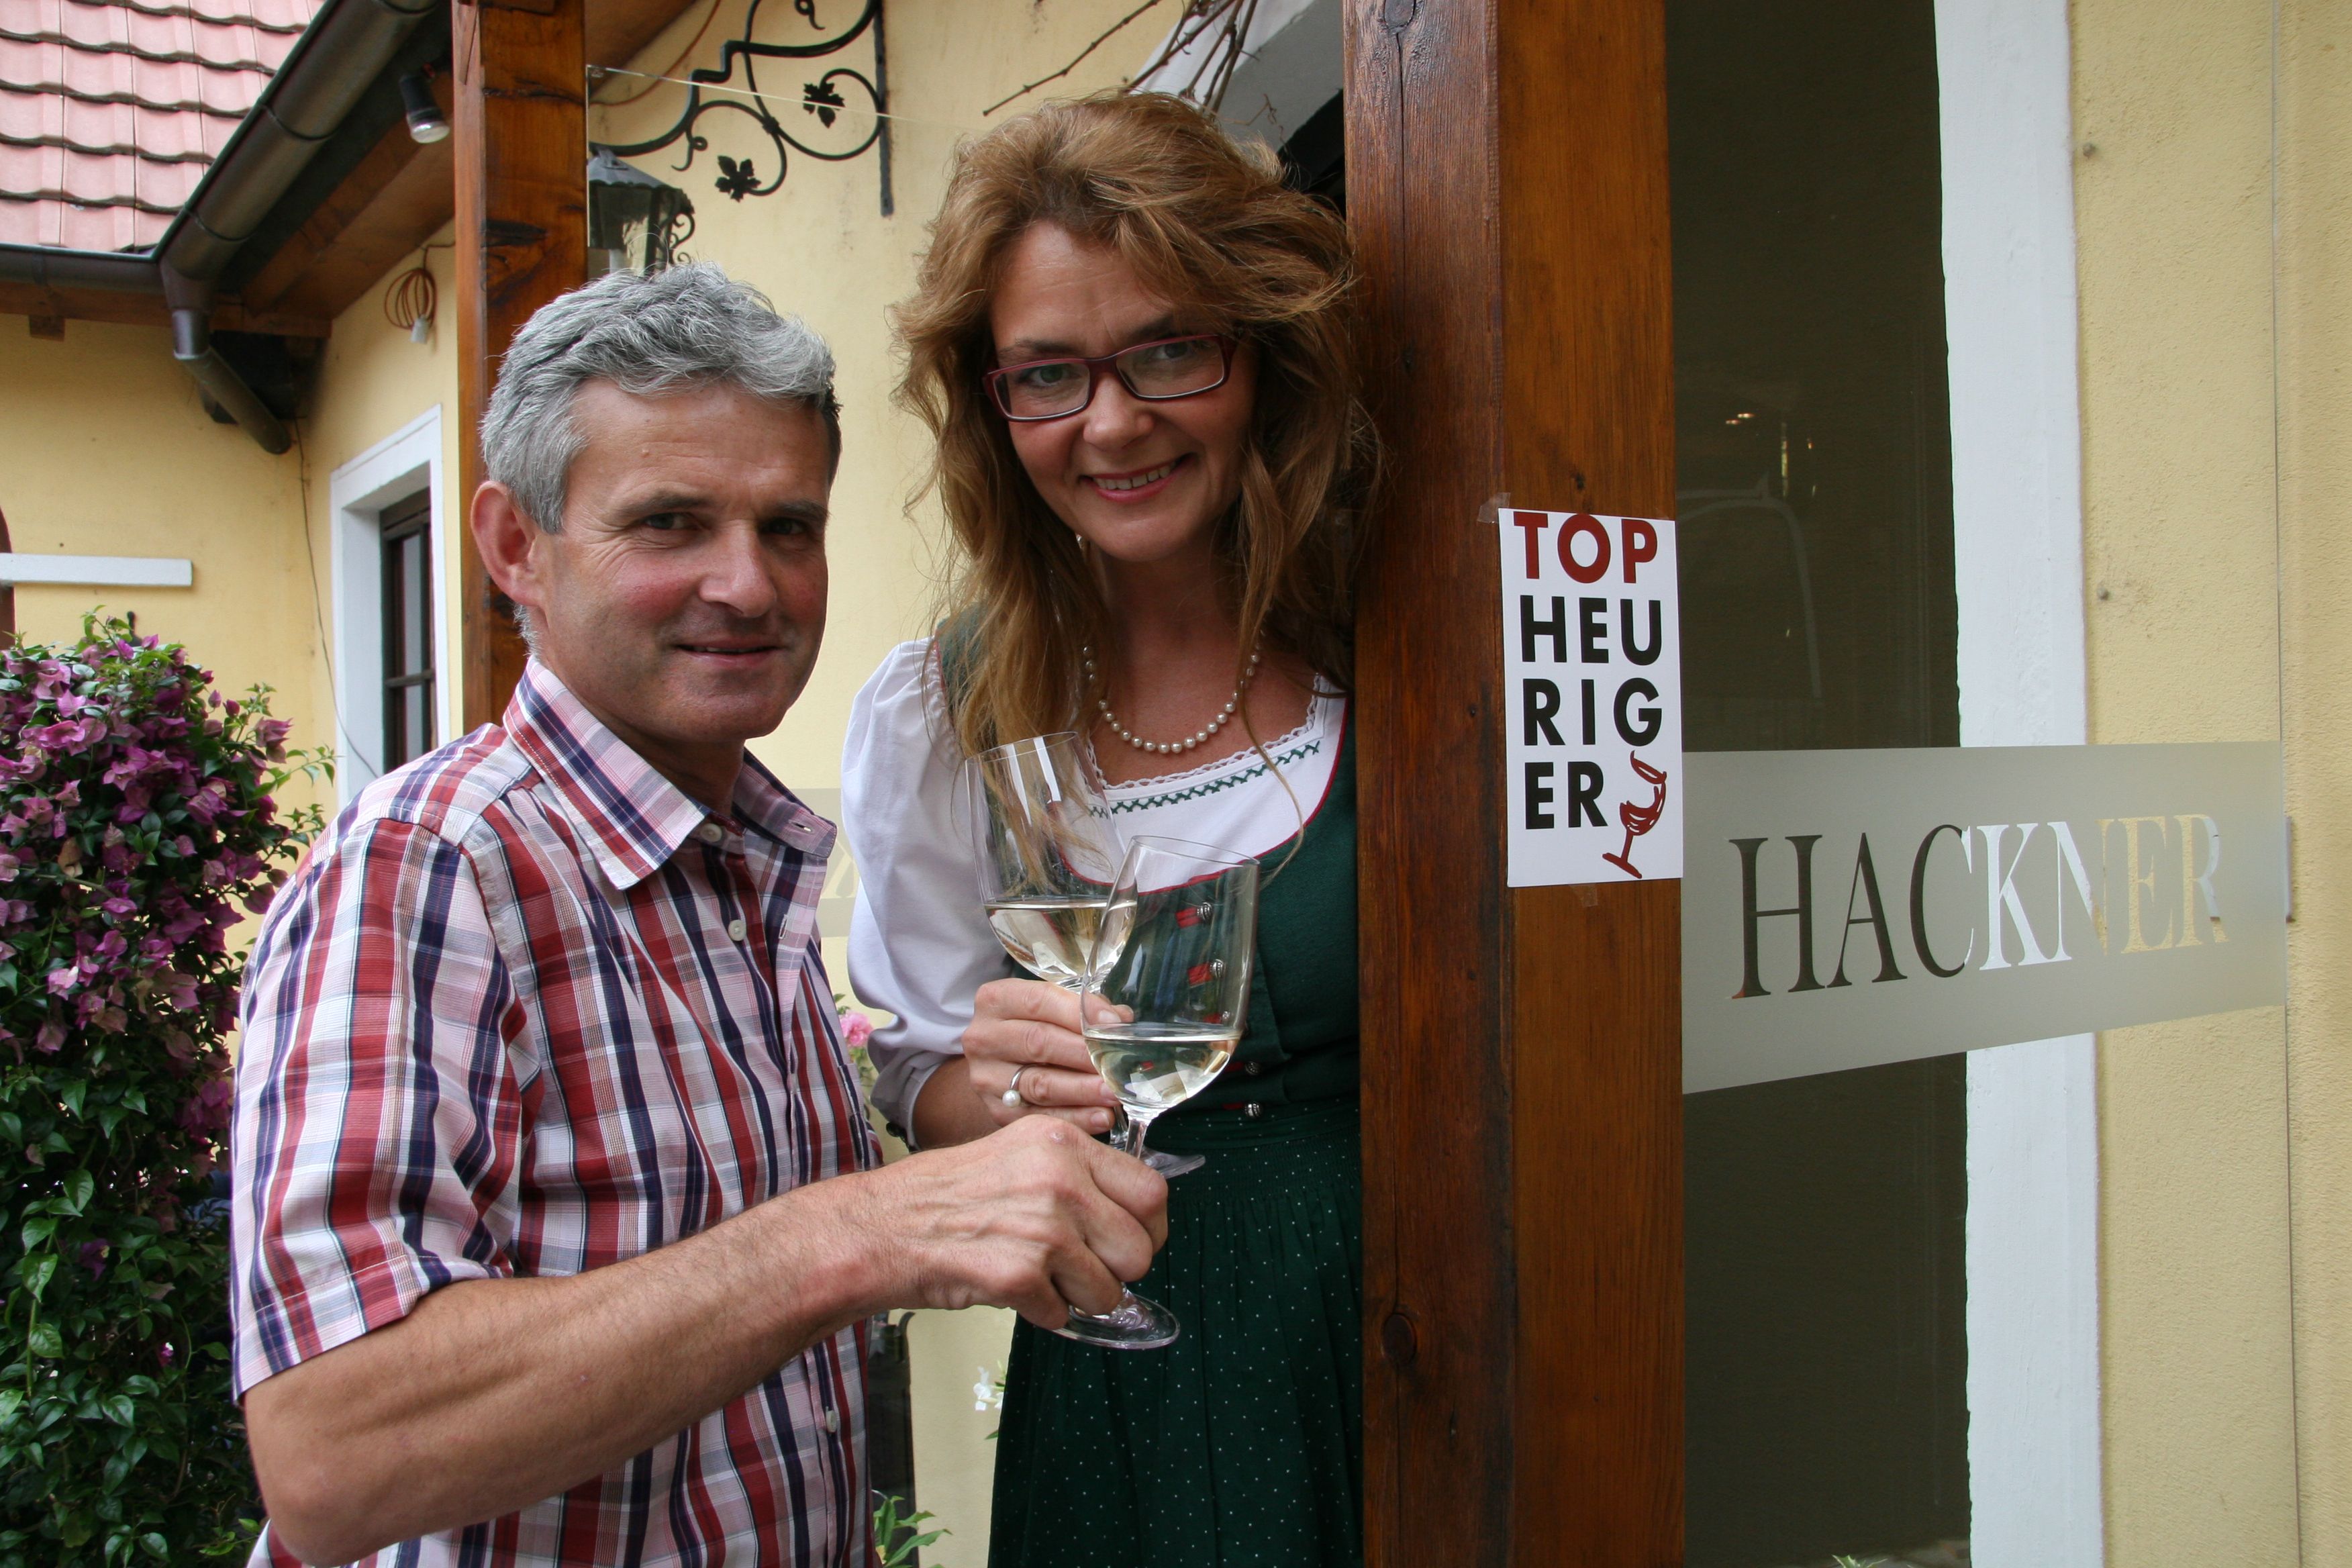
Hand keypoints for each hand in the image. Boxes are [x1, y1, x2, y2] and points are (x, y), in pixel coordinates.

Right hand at [858, 1115, 1168, 1325]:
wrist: (883, 1227)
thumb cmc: (947, 1195)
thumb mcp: (1021, 1154)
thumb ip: (1077, 1175)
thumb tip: (1132, 1215)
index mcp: (1063, 1144)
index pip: (1151, 1192)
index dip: (1150, 1228)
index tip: (1136, 1241)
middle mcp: (1060, 1180)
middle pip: (1140, 1247)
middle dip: (1120, 1270)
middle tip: (1088, 1271)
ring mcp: (1042, 1228)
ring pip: (1109, 1289)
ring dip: (1080, 1296)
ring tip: (1041, 1277)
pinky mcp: (1019, 1275)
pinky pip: (1063, 1315)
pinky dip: (1042, 1312)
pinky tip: (1011, 1288)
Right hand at [960, 978, 1121, 1134]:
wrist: (997, 1067)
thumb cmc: (1032, 1031)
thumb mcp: (1049, 1009)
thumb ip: (1082, 1010)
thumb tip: (1119, 1020)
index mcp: (996, 1001)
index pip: (1039, 1000)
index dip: (1079, 1012)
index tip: (1112, 1023)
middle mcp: (984, 1037)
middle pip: (1039, 1042)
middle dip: (1084, 1054)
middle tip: (1118, 1065)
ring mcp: (986, 1077)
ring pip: (1039, 1083)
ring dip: (1083, 1090)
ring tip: (1113, 1093)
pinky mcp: (996, 1110)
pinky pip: (1039, 1117)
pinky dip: (1074, 1118)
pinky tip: (1101, 1117)